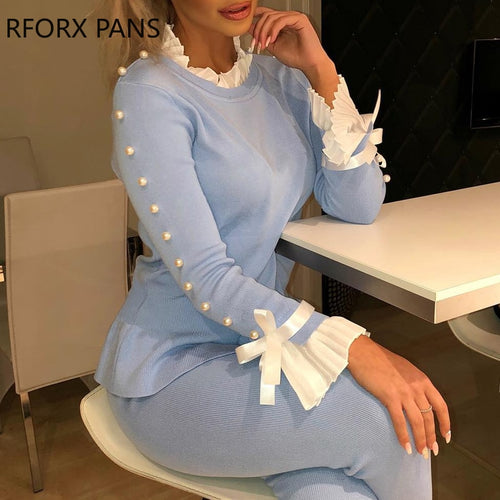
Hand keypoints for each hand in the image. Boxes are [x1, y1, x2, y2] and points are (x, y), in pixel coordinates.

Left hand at [249, 7, 330, 74]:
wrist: (309, 64)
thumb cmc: (296, 57)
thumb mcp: (273, 46)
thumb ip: (262, 37)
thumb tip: (249, 29)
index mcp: (282, 23)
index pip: (266, 14)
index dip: (255, 20)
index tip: (248, 32)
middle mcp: (287, 18)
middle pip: (266, 15)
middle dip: (258, 30)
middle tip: (257, 43)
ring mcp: (294, 17)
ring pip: (272, 17)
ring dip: (264, 31)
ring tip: (264, 44)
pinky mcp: (300, 19)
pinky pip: (282, 20)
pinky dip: (274, 30)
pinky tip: (272, 40)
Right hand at [347, 335, 450, 457]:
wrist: (363, 352)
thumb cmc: (379, 359)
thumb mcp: (404, 369)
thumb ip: (413, 383)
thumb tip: (416, 398)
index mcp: (422, 380)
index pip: (440, 405)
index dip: (445, 423)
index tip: (446, 435)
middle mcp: (416, 387)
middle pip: (429, 417)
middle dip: (432, 437)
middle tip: (432, 450)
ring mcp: (404, 392)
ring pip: (418, 422)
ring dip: (420, 440)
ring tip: (420, 452)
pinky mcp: (390, 397)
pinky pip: (400, 421)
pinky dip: (403, 436)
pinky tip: (404, 446)